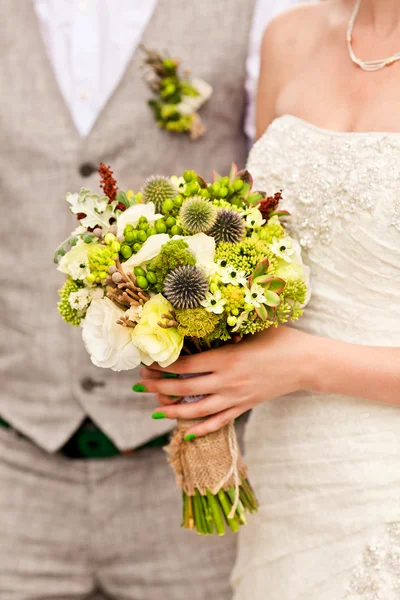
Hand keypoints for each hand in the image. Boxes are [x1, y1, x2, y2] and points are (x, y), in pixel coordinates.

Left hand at [137, 326, 316, 437]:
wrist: (307, 363)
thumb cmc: (280, 339)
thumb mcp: (251, 328)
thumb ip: (226, 329)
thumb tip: (199, 324)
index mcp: (226, 358)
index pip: (185, 365)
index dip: (162, 366)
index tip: (147, 363)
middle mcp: (227, 380)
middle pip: (184, 388)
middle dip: (159, 387)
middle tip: (140, 384)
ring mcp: (236, 397)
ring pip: (198, 410)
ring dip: (173, 412)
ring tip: (155, 411)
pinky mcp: (245, 406)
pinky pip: (219, 421)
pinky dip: (202, 429)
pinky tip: (187, 433)